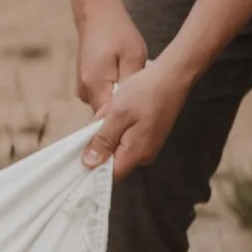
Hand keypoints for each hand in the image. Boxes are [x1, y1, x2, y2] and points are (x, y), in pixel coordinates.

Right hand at [73, 3, 147, 114]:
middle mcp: (84, 91)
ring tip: (136, 84)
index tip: (142, 118)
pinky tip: (126, 78)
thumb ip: (130, 89)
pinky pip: (103, 95)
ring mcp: (83, 87)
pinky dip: (115, 91)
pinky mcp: (86, 82)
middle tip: (144, 98)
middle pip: (107, 116)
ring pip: (106, 105)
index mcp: (95, 86)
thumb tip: (130, 111)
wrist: (96, 14)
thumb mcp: (133, 58)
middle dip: (125, 110)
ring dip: (121, 100)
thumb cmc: (116, 32)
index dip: (126, 122)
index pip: (108, 121)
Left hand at [83, 53, 191, 178]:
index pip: (109, 174)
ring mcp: (147, 146)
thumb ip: (103, 140)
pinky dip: (117, 126)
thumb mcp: (117, 114)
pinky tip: (118, 110)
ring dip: (108, 132)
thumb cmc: (146, 92)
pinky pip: (126, 137)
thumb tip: (90, 163)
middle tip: (99, 120)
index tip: (79, 154)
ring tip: (111, 110)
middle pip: (112, 161)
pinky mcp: (148, 136)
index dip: (92, 167)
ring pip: (118, 147)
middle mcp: (144, 155)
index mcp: (136, 153)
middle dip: (99, 143)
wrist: (172, 76)